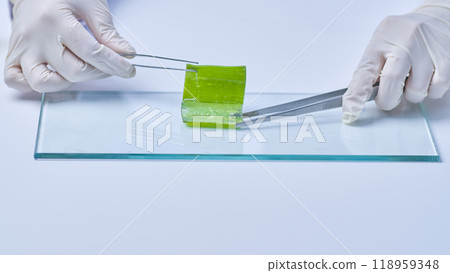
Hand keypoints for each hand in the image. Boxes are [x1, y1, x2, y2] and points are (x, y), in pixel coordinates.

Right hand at [4, 0, 135, 92]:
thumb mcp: (90, 4)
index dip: (115, 64)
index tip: (128, 69)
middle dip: (99, 72)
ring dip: (69, 82)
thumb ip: (107, 32)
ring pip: (44, 83)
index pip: (92, 52)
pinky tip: (54, 76)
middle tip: (109, 65)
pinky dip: (34, 85)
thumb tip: (126, 53)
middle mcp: (35, 37)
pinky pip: (16, 81)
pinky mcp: (14, 56)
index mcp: (55, 19)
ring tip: (81, 69)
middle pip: (73, 71)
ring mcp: (23, 49)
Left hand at [342, 0, 449, 123]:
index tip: (350, 111)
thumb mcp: (380, 44)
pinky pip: (436, 89)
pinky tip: (427, 79)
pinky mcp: (445, 59)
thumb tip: (358, 97)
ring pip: (415, 91)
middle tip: (387, 98)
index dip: (356, 96)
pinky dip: (430, 92)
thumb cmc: (402, 36)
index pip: (363, 73)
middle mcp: (403, 45)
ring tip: (411, 80)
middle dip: (387, 100)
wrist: (434, 18)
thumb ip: (370, 69)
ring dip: (411, 94)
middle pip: (391, 84)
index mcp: (380, 43)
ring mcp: (425, 51)